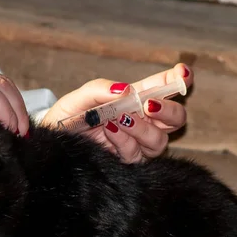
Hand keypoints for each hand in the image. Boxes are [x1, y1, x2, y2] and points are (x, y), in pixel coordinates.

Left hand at [41, 64, 192, 162]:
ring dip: (141, 129)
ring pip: (160, 140)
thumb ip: (101, 89)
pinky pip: (137, 155)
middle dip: (168, 110)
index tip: (183, 75)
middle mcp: (143, 121)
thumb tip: (126, 90)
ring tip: (117, 120)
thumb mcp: (80, 98)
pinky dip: (124, 142)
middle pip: (177, 118)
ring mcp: (138, 143)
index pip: (166, 87)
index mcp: (136, 98)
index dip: (181, 80)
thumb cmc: (68, 116)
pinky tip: (109, 132)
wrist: (53, 142)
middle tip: (148, 105)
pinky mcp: (129, 162)